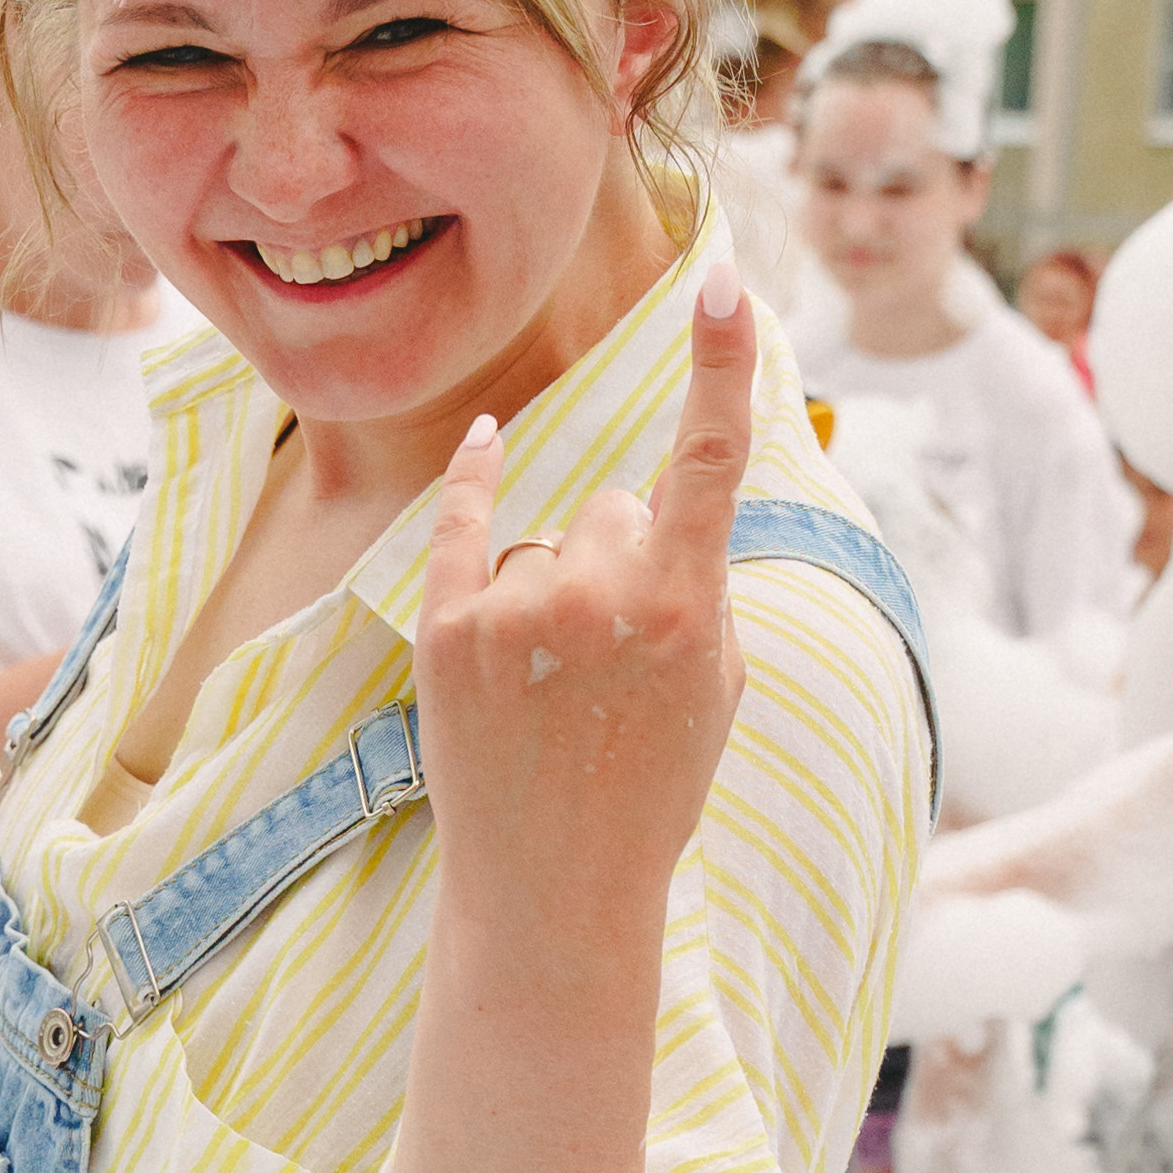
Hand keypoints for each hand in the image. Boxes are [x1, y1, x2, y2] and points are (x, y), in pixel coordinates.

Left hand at [416, 262, 755, 940]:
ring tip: (553, 689)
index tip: (726, 280)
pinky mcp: (445, 632)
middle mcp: (600, 596)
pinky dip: (477, 484)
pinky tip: (489, 440)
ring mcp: (515, 611)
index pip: (712, 459)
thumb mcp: (714, 691)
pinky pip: (465, 525)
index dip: (722, 363)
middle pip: (616, 508)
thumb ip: (699, 588)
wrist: (554, 892)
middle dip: (620, 557)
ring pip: (548, 538)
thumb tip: (664, 505)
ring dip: (552, 586)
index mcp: (685, 608)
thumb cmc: (649, 790)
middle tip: (612, 658)